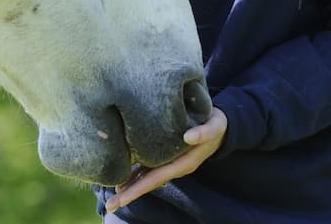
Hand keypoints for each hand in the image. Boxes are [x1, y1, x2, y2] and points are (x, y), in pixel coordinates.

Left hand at [105, 106, 227, 212]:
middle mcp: (175, 166)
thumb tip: (188, 137)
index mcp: (184, 163)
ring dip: (130, 187)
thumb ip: (204, 132)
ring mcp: (171, 163)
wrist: (221, 126)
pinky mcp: (167, 156)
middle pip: (149, 183)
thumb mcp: (214, 126)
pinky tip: (123, 178)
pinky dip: (136, 174)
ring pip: (147, 177)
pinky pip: (149, 168)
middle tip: (109, 205)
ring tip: (112, 196)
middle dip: (129, 194)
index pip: (156, 178)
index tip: (122, 198)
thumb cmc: (216, 124)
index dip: (139, 188)